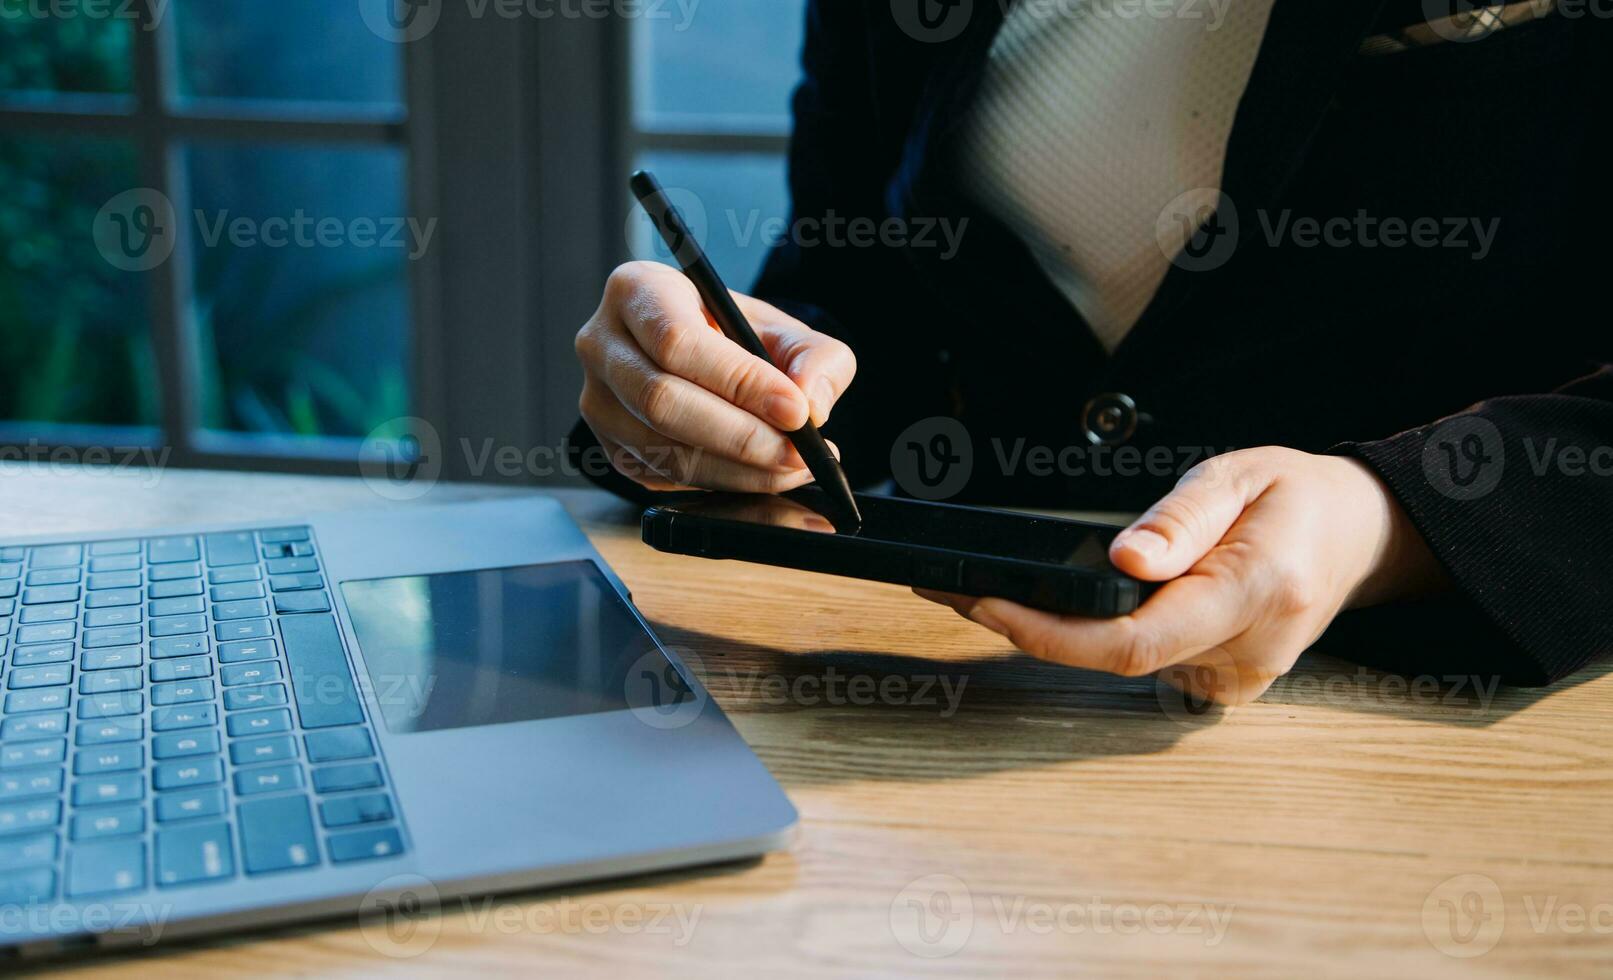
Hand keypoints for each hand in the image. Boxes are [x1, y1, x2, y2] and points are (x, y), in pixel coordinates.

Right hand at [575, 261, 856, 491]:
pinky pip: (666, 479)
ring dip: (739, 469)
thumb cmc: (736, 335)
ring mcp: (598, 402)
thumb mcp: (784, 328)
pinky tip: (764, 474)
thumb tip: (812, 406)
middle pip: (662, 401)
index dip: (739, 381)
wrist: (699, 358)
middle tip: (799, 453)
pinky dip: (724, 484)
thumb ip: (815, 358)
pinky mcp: (611, 449)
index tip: (796, 411)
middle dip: (742, 436)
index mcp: (637, 290)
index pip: (678, 341)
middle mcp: (602, 344)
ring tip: (794, 466)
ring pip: (664, 449)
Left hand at [917, 448, 1448, 704]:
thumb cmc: (1295, 496)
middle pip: (1115, 659)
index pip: (1133, 639)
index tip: (983, 599)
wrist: (1354, 533)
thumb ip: (1181, 519)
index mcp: (1254, 594)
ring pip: (1124, 666)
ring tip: (985, 587)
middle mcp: (1245, 652)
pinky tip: (1051, 609)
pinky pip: (1143, 666)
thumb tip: (1124, 559)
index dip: (1048, 631)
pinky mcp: (1220, 681)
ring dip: (1052, 632)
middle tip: (953, 585)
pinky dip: (1091, 639)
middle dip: (1027, 626)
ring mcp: (1236, 677)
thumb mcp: (1238, 475)